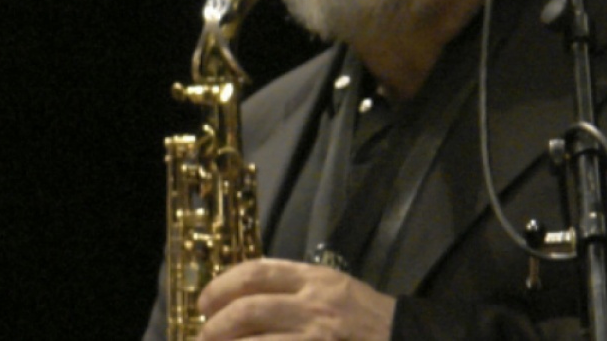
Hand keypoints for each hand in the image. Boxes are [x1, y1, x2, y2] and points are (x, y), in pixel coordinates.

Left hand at [196, 257, 395, 340]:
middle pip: (249, 308)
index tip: (204, 302)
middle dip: (217, 324)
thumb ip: (293, 288)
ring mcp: (316, 338)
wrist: (402, 337)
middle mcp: (314, 305)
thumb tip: (242, 298)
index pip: (257, 272)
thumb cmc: (363, 316)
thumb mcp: (332, 287)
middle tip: (205, 334)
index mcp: (315, 278)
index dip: (222, 286)